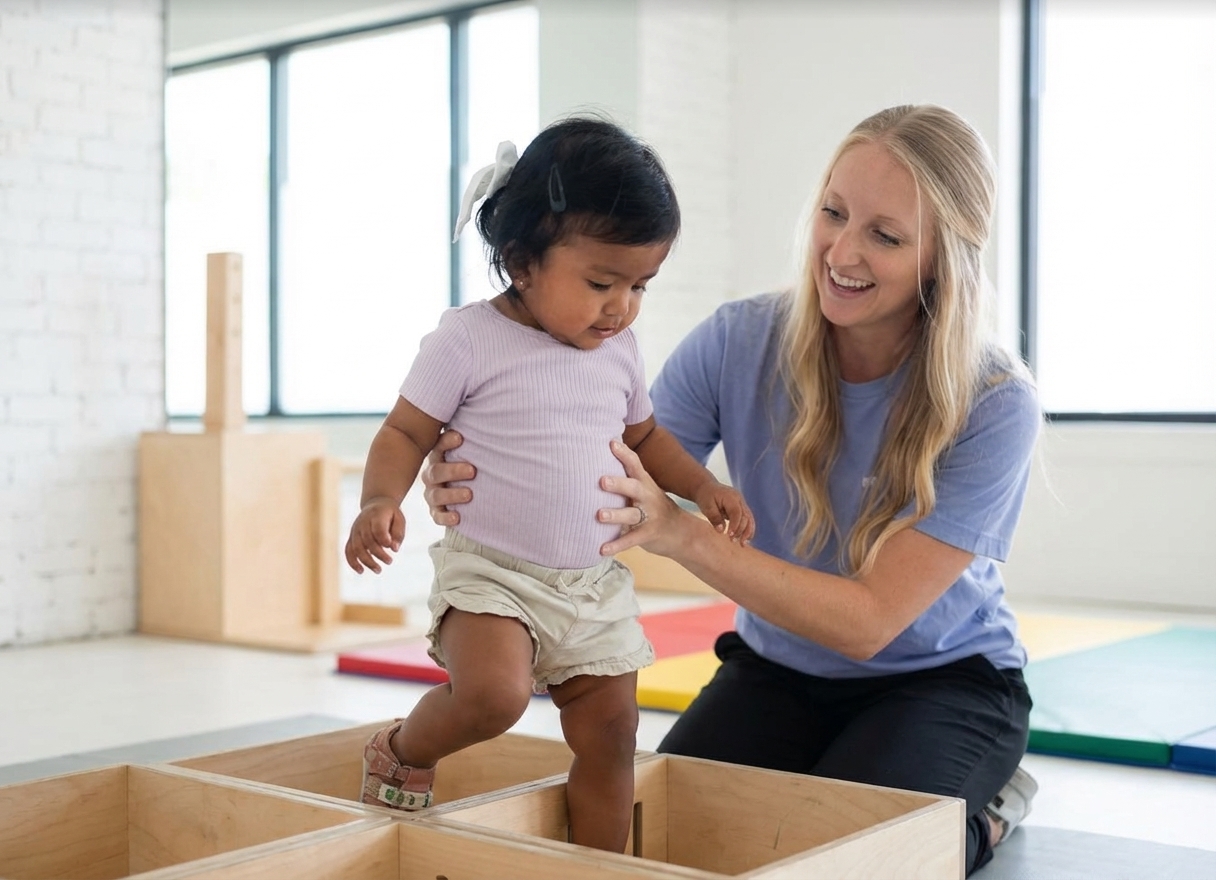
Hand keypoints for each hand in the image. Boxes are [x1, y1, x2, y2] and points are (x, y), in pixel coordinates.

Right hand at [345, 497, 403, 573]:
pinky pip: (348, 551)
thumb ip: (398, 534)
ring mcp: (355, 530)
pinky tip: (361, 571)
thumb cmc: (390, 515)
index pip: (377, 529)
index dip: (383, 539)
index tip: (392, 548)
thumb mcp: (399, 519)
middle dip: (378, 554)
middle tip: (390, 561)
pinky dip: (352, 562)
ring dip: (366, 561)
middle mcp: (363, 523)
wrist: (376, 504)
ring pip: (356, 548)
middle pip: (367, 540)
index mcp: (376, 515)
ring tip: (378, 570)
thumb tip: (394, 549)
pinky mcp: (351, 537)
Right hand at [420, 429, 474, 526]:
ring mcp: (433, 492)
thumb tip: (505, 412)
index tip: (461, 437)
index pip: (439, 446)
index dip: (447, 441)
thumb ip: (481, 439)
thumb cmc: (473, 464)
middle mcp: (433, 473)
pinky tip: (457, 517)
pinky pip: (437, 515)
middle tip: (473, 470)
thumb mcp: (475, 450)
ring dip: (452, 494)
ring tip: (469, 494)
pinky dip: (446, 517)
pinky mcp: (437, 511)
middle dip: (453, 470)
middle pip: (436, 471)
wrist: (470, 490)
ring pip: (436, 494)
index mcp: (440, 455)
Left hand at [597, 440, 696, 557]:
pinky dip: (616, 546)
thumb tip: (601, 462)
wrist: (683, 533)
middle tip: (602, 480)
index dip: (624, 454)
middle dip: (618, 484)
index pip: (635, 465)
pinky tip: (601, 550)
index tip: (611, 443)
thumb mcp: (645, 490)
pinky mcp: (648, 535)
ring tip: (599, 515)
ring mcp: (649, 516)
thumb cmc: (654, 508)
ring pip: (631, 515)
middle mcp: (648, 497)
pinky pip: (631, 540)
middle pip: (633, 488)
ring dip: (615, 514)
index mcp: (645, 483)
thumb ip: (627, 480)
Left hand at [692, 481, 754, 544]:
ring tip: (742, 544)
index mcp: (731, 497)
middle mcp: (739, 499)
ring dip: (747, 532)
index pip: (737, 512)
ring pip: (750, 519)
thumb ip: (714, 517)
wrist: (706, 487)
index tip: (729, 535)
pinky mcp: (741, 508)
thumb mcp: (706, 506)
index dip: (735, 525)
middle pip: (746, 516)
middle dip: (741, 530)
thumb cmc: (705, 496)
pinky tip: (745, 539)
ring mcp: (742, 503)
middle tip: (732, 541)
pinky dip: (747, 529)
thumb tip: (721, 530)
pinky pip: (748, 519)